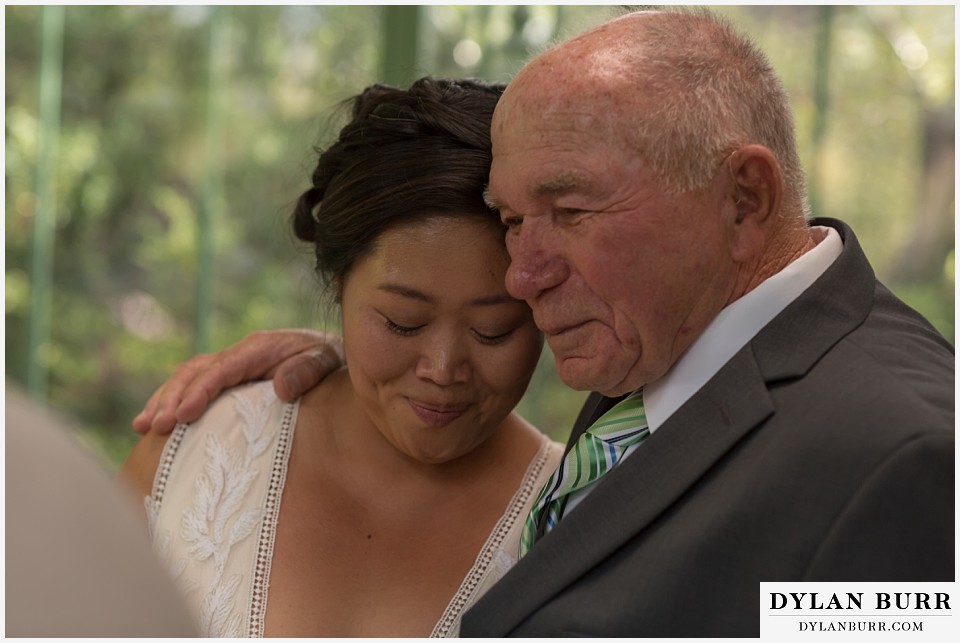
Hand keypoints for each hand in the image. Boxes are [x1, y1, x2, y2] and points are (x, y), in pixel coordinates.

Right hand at [131, 329, 343, 433]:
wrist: (332, 351)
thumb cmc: (330, 358)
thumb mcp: (327, 360)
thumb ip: (308, 370)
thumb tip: (281, 386)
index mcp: (259, 348)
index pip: (222, 369)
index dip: (200, 391)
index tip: (184, 415)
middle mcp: (239, 353)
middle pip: (196, 371)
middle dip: (174, 398)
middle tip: (157, 427)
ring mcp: (231, 364)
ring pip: (187, 377)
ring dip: (164, 400)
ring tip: (144, 427)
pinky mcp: (228, 377)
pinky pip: (193, 385)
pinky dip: (172, 401)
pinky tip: (154, 424)